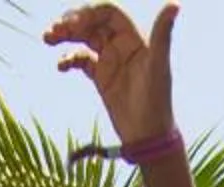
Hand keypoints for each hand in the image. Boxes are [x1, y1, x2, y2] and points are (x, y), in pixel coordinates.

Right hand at [45, 4, 179, 147]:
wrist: (149, 136)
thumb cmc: (157, 101)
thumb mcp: (158, 66)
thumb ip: (163, 34)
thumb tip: (175, 3)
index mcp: (134, 37)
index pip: (109, 13)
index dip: (91, 13)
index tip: (75, 24)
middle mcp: (121, 45)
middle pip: (93, 23)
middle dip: (73, 22)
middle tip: (55, 29)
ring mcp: (110, 60)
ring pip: (83, 39)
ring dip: (65, 36)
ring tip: (48, 38)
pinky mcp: (101, 78)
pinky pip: (81, 60)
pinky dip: (69, 60)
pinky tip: (61, 66)